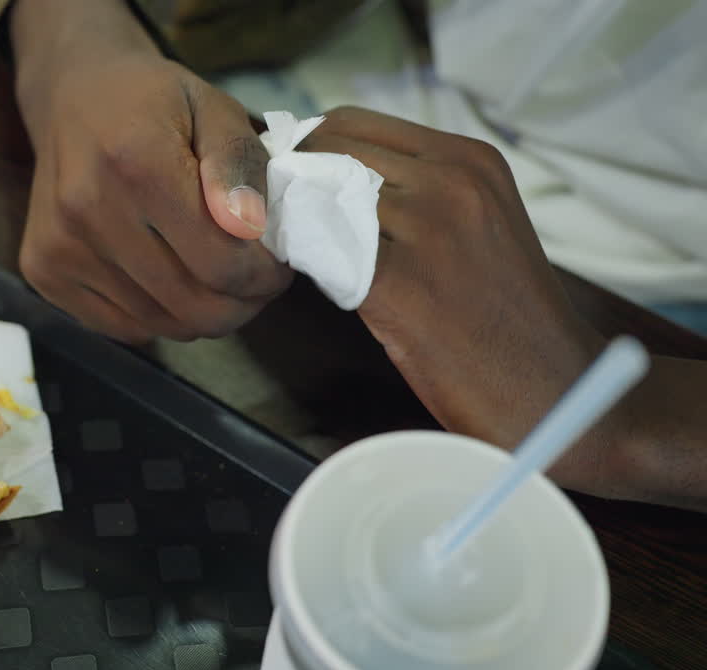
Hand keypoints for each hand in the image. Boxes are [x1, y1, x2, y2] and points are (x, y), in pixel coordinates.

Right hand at [9, 0, 291, 343]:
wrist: (73, 94)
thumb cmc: (154, 102)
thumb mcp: (214, 108)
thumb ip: (238, 163)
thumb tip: (250, 227)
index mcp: (137, 162)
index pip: (223, 263)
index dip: (264, 275)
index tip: (276, 263)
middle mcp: (88, 210)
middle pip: (194, 306)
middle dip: (241, 303)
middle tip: (254, 280)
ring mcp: (59, 248)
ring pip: (162, 325)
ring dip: (202, 313)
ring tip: (214, 275)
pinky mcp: (43, 271)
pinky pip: (125, 328)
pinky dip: (160, 316)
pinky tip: (168, 279)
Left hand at [300, 108, 611, 482]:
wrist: (553, 386)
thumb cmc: (502, 316)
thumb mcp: (474, 225)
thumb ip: (412, 193)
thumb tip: (323, 178)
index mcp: (469, 159)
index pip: (353, 123)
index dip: (309, 151)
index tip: (289, 181)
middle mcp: (451, 182)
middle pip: (328, 151)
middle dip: (293, 180)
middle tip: (276, 216)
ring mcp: (428, 230)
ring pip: (319, 198)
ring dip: (293, 220)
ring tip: (293, 249)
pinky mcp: (402, 284)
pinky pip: (322, 251)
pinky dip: (301, 260)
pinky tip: (305, 279)